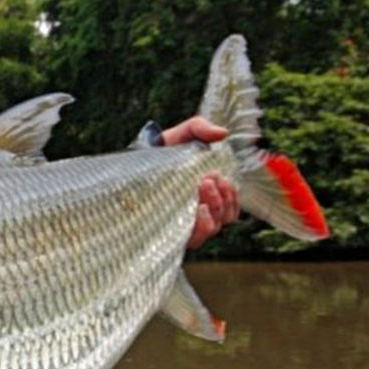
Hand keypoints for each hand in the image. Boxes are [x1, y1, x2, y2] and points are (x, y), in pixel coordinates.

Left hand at [160, 117, 239, 248]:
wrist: (136, 160)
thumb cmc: (164, 150)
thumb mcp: (184, 134)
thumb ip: (202, 129)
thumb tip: (223, 133)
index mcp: (210, 196)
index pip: (231, 207)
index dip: (232, 196)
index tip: (219, 176)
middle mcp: (200, 213)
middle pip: (225, 218)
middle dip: (222, 198)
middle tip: (208, 178)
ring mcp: (185, 224)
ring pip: (213, 228)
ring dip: (215, 209)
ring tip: (203, 187)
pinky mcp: (169, 233)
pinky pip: (194, 239)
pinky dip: (202, 226)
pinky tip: (199, 210)